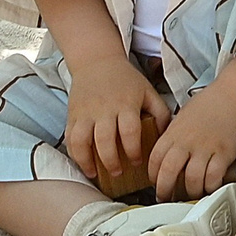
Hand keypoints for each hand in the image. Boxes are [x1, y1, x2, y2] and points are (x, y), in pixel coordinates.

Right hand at [65, 55, 167, 194]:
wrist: (97, 61)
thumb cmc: (126, 80)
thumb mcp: (148, 91)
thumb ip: (160, 113)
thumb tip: (166, 137)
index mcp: (126, 104)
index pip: (130, 132)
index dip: (134, 151)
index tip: (137, 162)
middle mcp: (104, 109)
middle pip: (105, 140)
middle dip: (111, 161)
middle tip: (118, 173)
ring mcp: (85, 112)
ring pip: (81, 141)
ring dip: (87, 161)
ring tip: (95, 174)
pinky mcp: (72, 114)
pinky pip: (69, 137)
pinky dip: (74, 153)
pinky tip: (82, 163)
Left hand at [148, 89, 235, 201]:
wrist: (234, 96)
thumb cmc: (209, 104)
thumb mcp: (182, 117)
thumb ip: (172, 135)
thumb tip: (165, 153)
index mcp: (173, 132)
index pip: (155, 159)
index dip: (152, 175)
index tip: (155, 182)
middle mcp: (187, 142)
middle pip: (168, 172)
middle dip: (164, 190)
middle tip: (165, 198)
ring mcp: (205, 149)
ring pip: (191, 179)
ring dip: (189, 191)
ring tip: (189, 194)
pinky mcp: (223, 154)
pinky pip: (213, 177)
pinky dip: (210, 186)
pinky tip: (209, 187)